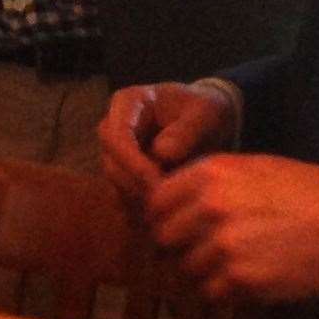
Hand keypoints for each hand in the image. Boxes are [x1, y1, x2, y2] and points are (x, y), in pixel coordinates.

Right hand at [100, 81, 237, 200]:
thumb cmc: (206, 112)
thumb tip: (161, 152)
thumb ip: (188, 129)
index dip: (130, 161)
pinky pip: (126, 201)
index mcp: (128, 103)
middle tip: (165, 201)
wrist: (208, 125)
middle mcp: (114, 128)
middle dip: (134, 186)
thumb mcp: (207, 112)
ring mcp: (117, 155)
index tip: (154, 180)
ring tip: (172, 208)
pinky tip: (168, 215)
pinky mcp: (125, 178)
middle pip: (110, 164)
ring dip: (140, 202)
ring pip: (116, 186)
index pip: (116, 134)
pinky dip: (144, 212)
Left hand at [147, 154, 318, 303]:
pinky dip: (225, 290)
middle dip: (179, 245)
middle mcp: (211, 208)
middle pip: (164, 238)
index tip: (174, 225)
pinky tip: (250, 276)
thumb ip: (210, 179)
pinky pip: (212, 292)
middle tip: (202, 247)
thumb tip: (173, 197)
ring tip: (236, 261)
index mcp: (211, 174)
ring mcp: (225, 246)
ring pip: (187, 269)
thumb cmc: (307, 190)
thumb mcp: (254, 166)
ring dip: (204, 270)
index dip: (162, 216)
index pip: (155, 202)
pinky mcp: (243, 280)